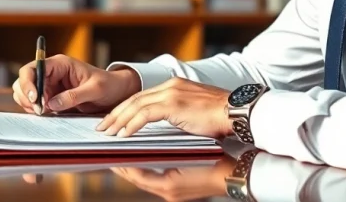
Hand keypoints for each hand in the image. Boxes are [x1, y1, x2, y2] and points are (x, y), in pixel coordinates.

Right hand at [12, 54, 140, 114]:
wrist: (115, 92)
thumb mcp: (95, 89)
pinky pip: (34, 103)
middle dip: (27, 96)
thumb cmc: (108, 85)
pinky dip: (34, 109)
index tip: (34, 98)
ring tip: (44, 112)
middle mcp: (51, 73)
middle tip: (40, 110)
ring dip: (29, 104)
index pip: (33, 68)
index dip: (28, 82)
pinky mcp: (51, 97)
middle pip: (24, 80)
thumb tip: (51, 103)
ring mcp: (49, 85)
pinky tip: (46, 113)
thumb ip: (74, 96)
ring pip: (26, 92)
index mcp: (60, 64)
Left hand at [95, 77, 232, 138]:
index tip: (114, 120)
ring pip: (135, 105)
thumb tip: (166, 126)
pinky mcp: (174, 103)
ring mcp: (172, 92)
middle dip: (115, 113)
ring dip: (119, 120)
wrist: (238, 112)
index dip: (125, 108)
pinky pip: (144, 114)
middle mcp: (170, 85)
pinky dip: (131, 124)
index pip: (142, 96)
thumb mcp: (194, 113)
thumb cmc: (222, 117)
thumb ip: (178, 115)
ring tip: (108, 133)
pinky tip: (123, 135)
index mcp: (174, 86)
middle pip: (134, 98)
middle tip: (102, 126)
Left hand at [109, 156, 236, 201]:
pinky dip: (146, 171)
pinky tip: (143, 161)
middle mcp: (169, 193)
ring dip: (134, 169)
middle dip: (124, 168)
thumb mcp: (187, 155)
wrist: (234, 175)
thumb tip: (141, 151)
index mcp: (168, 186)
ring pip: (145, 181)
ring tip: (122, 157)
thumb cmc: (214, 164)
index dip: (122, 164)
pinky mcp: (178, 191)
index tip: (111, 153)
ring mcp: (173, 194)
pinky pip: (155, 181)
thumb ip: (163, 155)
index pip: (136, 176)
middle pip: (138, 180)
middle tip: (111, 155)